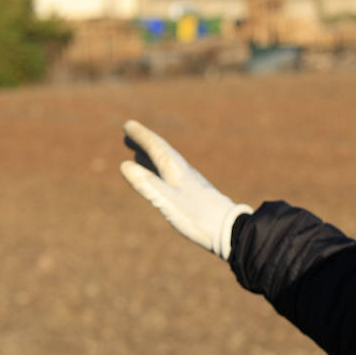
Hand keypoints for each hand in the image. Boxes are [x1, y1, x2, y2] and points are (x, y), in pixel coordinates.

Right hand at [119, 120, 251, 259]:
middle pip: (162, 154)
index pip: (157, 148)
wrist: (230, 230)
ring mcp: (191, 184)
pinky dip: (163, 174)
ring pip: (167, 165)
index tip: (128, 125)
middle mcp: (184, 173)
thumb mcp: (168, 201)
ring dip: (152, 158)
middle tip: (128, 135)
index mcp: (177, 171)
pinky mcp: (196, 196)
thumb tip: (125, 165)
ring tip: (138, 155)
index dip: (142, 137)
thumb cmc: (198, 217)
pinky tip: (164, 181)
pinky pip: (173, 178)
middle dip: (145, 144)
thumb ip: (147, 184)